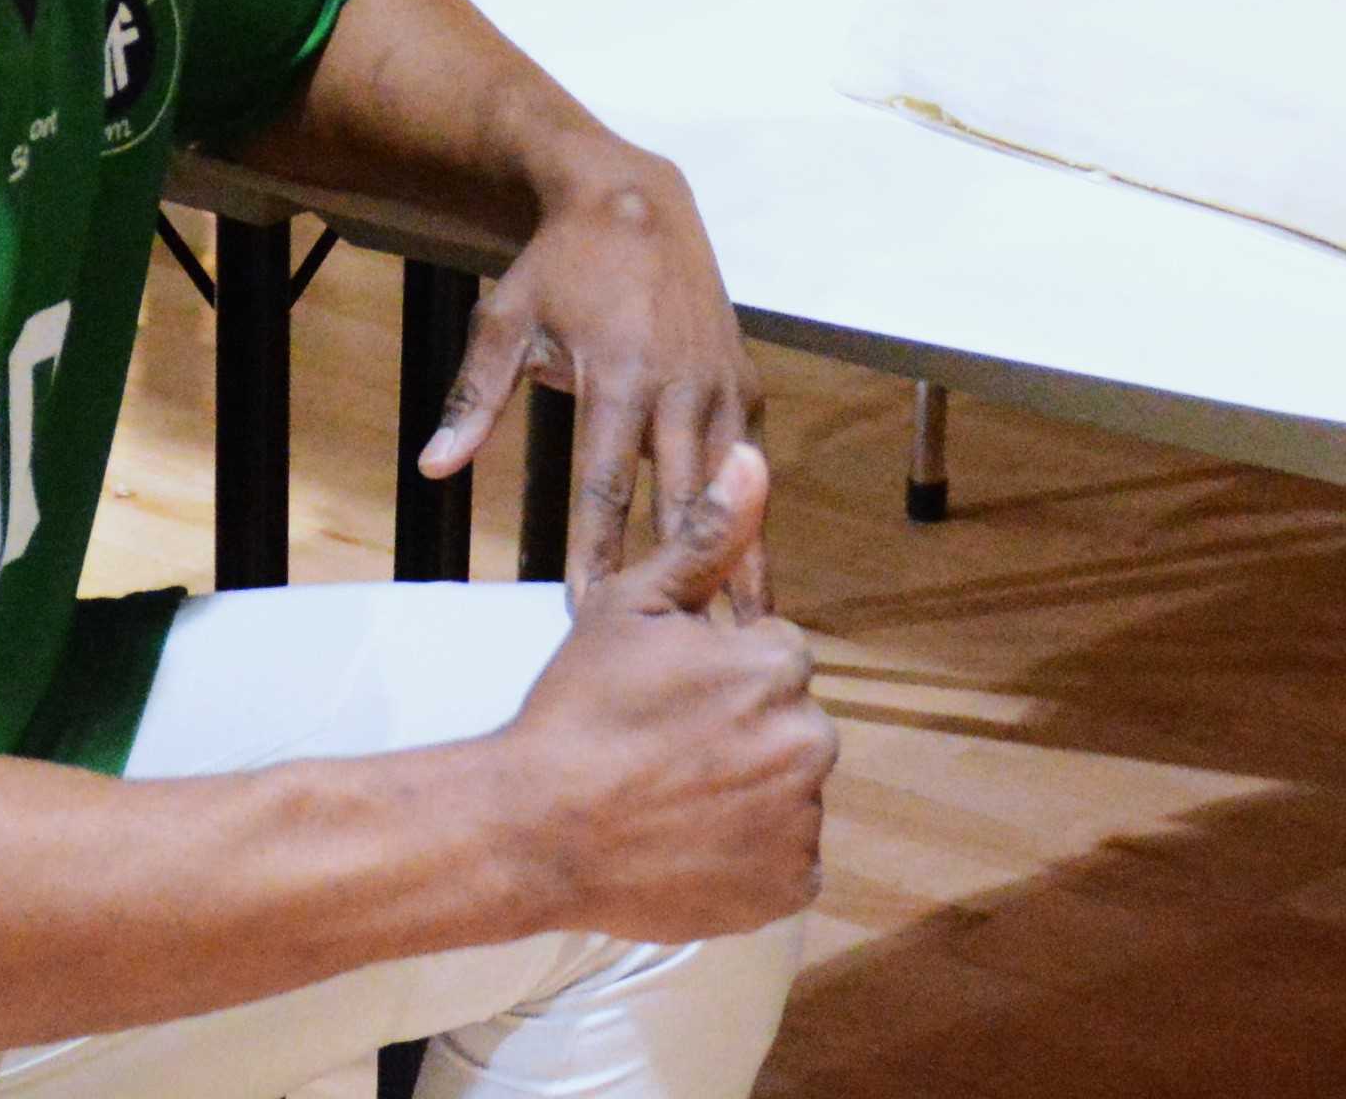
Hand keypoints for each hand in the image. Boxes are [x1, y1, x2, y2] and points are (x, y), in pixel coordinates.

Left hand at [419, 141, 757, 593]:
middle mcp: (679, 387)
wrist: (636, 200)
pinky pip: (751, 461)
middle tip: (687, 653)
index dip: (598, 552)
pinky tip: (762, 569)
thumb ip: (475, 398)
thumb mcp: (505, 319)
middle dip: (683, 576)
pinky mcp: (747, 381)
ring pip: (731, 490)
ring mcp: (721, 384)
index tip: (592, 610)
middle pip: (681, 501)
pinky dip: (755, 514)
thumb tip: (434, 466)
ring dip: (742, 560)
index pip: (604, 485)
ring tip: (750, 633)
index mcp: (617, 376)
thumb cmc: (560, 265)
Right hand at [489, 447, 830, 940]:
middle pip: (792, 721)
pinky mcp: (787, 887)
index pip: (779, 654)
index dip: (723, 669)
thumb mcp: (631, 604)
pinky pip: (788, 859)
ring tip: (672, 795)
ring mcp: (800, 821)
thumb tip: (753, 459)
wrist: (538, 828)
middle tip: (668, 746)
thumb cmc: (579, 707)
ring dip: (750, 789)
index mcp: (777, 665)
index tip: (671, 692)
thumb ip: (706, 535)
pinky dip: (752, 854)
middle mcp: (807, 742)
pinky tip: (693, 840)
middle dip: (745, 727)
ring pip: (789, 788)